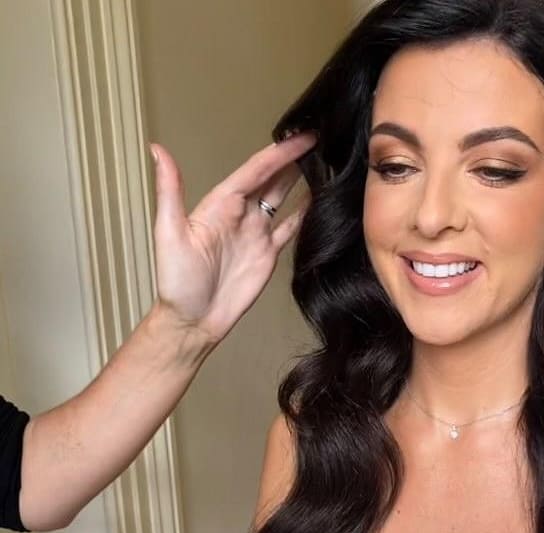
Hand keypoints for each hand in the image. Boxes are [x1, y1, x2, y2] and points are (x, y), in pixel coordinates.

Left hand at [150, 132, 316, 346]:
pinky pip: (289, 227)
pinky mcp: (268, 254)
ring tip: (322, 162)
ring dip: (299, 179)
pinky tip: (318, 200)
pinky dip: (303, 213)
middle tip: (317, 139)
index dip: (279, 153)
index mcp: (220, 204)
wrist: (194, 320)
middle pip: (271, 178)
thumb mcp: (169, 232)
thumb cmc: (177, 281)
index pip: (255, 170)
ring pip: (281, 197)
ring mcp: (256, 233)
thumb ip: (170, 191)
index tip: (300, 137)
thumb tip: (157, 149)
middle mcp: (240, 214)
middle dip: (291, 158)